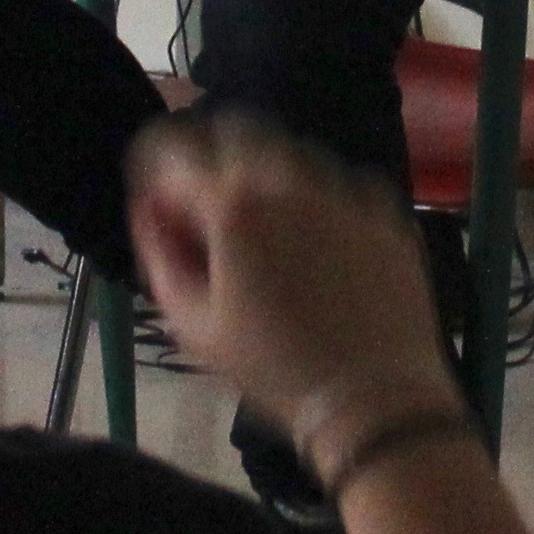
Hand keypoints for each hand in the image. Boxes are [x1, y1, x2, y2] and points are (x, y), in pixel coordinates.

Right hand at [126, 112, 461, 466]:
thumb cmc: (274, 370)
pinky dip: (317, 199)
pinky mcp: (384, 211)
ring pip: (291, 155)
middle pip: (234, 134)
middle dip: (210, 157)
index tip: (155, 195)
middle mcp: (289, 180)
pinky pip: (339, 185)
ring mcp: (344, 191)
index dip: (154, 168)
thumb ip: (160, 258)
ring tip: (262, 227)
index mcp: (234, 206)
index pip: (173, 152)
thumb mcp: (194, 327)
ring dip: (265, 175)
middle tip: (205, 202)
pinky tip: (316, 243)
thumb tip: (148, 211)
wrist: (375, 399)